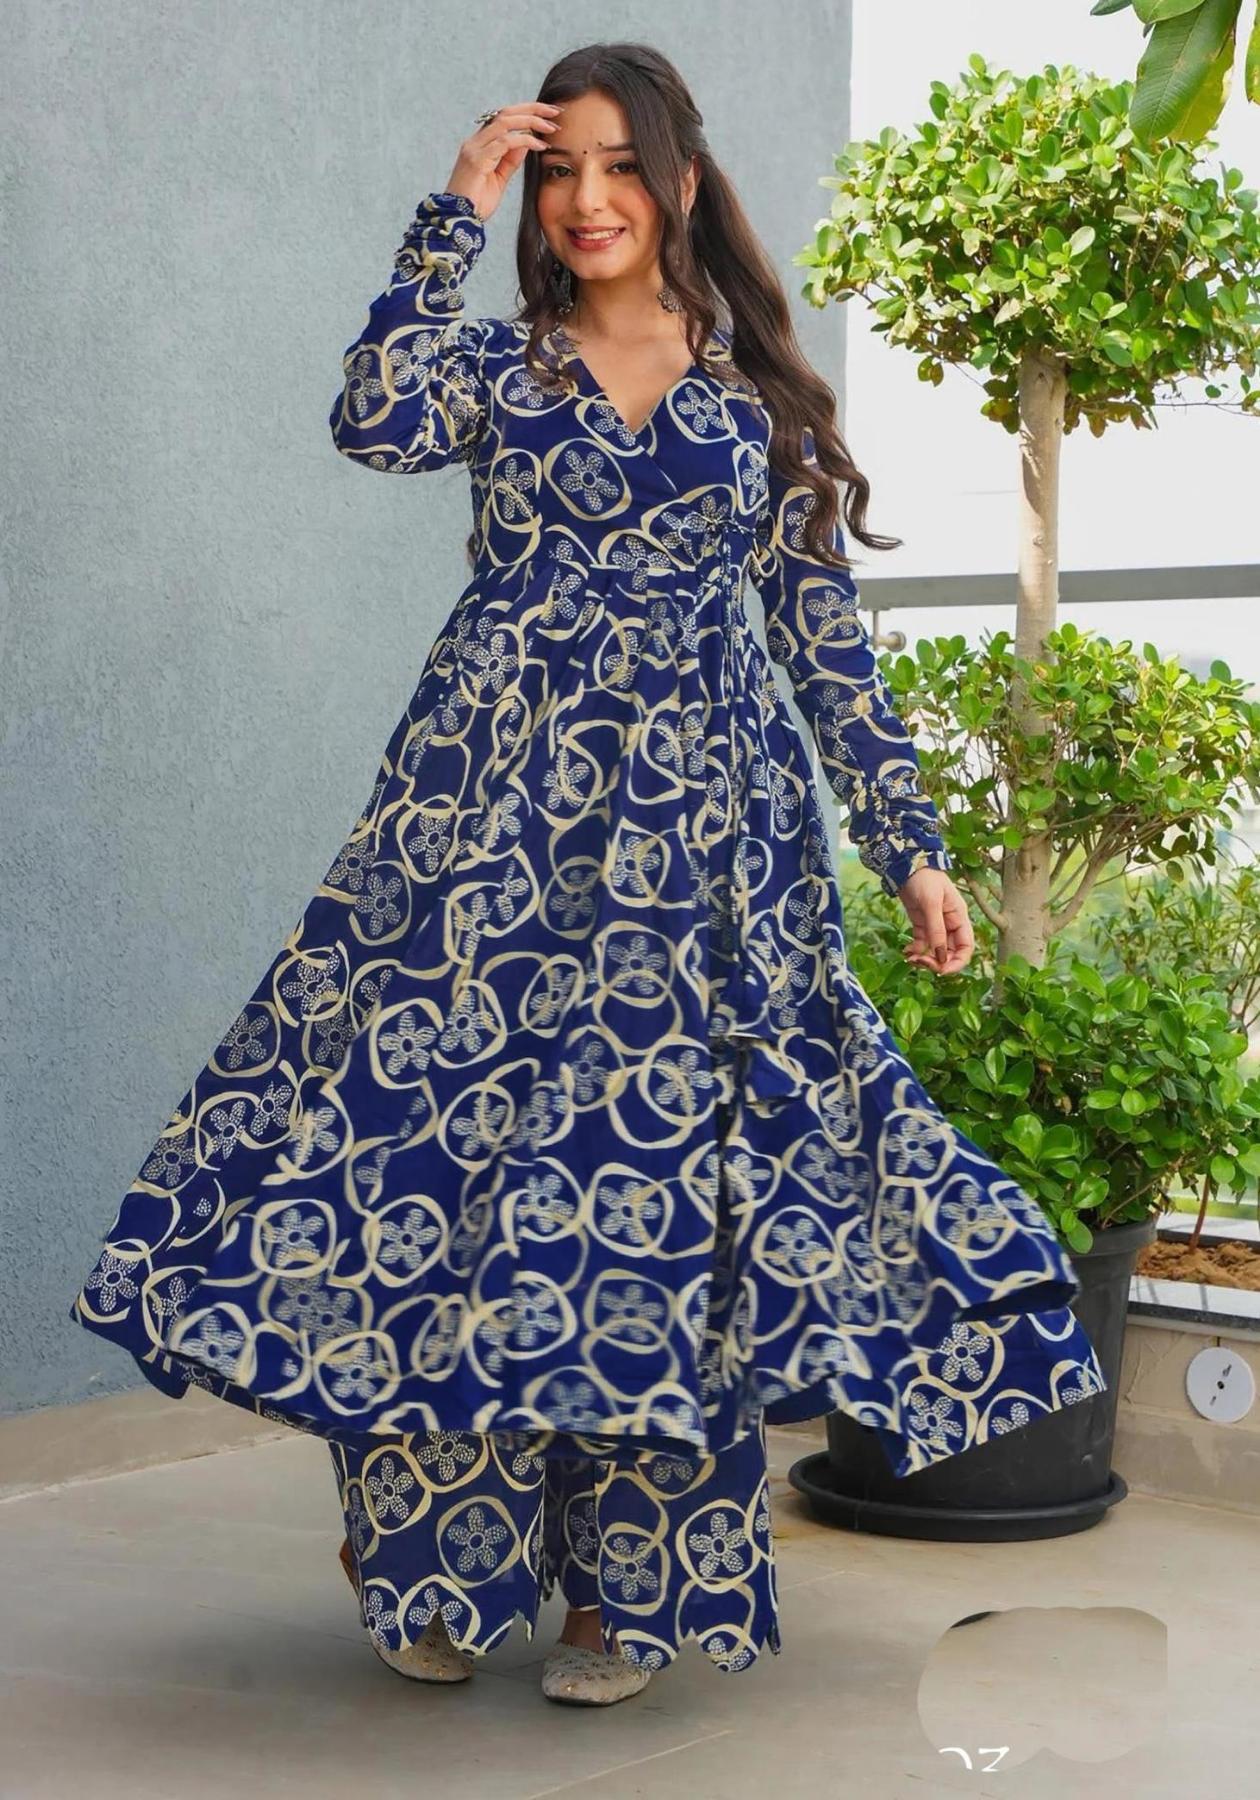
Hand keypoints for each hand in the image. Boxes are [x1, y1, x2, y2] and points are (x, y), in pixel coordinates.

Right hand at [445, 99, 562, 223]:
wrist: (458, 220)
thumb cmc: (476, 204)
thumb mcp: (499, 179)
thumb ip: (510, 160)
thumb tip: (526, 142)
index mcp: (479, 144)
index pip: (504, 118)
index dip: (527, 112)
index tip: (549, 115)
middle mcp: (475, 142)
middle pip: (505, 113)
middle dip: (533, 109)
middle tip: (555, 111)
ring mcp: (474, 149)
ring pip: (505, 122)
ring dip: (531, 121)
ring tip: (551, 127)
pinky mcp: (477, 160)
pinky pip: (505, 142)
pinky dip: (525, 141)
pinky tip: (539, 146)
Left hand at [896, 867, 974, 975]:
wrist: (907, 865)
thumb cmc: (924, 879)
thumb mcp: (931, 903)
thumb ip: (936, 930)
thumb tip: (941, 956)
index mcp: (959, 919)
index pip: (966, 948)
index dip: (957, 963)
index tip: (941, 970)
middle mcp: (950, 925)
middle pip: (950, 953)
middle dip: (937, 962)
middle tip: (919, 963)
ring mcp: (936, 926)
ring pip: (935, 951)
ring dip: (924, 959)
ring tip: (910, 958)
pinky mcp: (922, 924)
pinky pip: (922, 944)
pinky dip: (915, 951)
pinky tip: (906, 951)